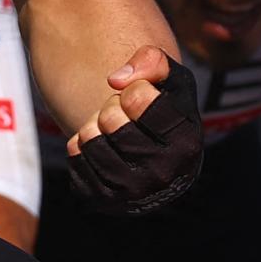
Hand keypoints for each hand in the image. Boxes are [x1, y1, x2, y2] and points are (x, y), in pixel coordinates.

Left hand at [63, 47, 204, 213]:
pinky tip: (99, 148)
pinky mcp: (102, 201)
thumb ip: (154, 61)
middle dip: (112, 107)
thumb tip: (116, 80)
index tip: (143, 100)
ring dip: (94, 126)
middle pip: (110, 119)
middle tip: (124, 116)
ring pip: (89, 138)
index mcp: (186, 144)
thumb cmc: (164, 112)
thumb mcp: (171, 80)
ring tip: (111, 131)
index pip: (137, 97)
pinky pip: (74, 156)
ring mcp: (131, 193)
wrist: (155, 160)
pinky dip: (80, 144)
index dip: (135, 90)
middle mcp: (162, 176)